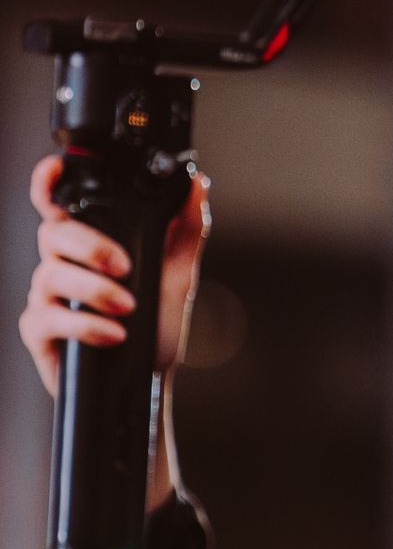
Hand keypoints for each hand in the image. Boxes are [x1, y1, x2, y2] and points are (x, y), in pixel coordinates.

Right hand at [19, 154, 209, 399]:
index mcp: (87, 245)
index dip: (47, 183)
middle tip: (124, 267)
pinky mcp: (39, 331)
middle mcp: (61, 266)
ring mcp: (46, 298)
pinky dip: (84, 325)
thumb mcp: (177, 275)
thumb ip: (185, 229)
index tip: (54, 169)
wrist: (149, 380)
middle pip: (52, 234)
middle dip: (89, 246)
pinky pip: (48, 319)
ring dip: (94, 291)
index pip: (58, 205)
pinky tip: (113, 334)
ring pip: (50, 275)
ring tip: (128, 308)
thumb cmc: (155, 327)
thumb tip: (198, 185)